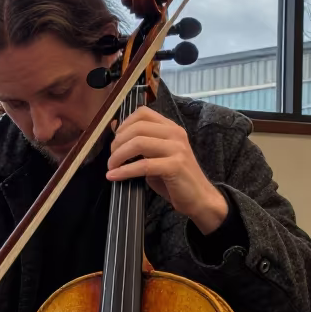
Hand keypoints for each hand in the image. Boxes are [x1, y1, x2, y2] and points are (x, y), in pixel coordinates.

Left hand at [106, 107, 228, 232]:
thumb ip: (139, 142)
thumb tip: (114, 127)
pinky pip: (143, 165)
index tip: (116, 140)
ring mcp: (177, 149)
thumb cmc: (175, 178)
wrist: (199, 198)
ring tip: (111, 167)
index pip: (143, 113)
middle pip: (137, 128)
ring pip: (138, 143)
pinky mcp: (175, 166)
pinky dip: (124, 171)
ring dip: (118, 155)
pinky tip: (115, 176)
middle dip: (117, 143)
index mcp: (171, 128)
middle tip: (111, 158)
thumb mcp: (156, 155)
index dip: (124, 125)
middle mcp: (175, 134)